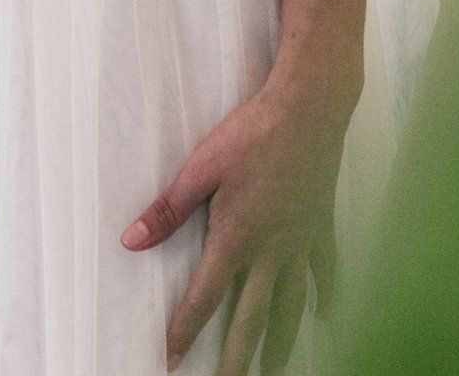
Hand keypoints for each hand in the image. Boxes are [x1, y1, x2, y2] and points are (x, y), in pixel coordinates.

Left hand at [120, 79, 348, 373]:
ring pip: (290, 305)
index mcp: (235, 237)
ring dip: (280, 340)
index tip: (172, 359)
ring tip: (274, 367)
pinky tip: (326, 314)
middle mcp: (270, 251)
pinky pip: (326, 271)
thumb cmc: (251, 133)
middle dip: (236, 357)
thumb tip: (131, 241)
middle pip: (251, 317)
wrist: (308, 110)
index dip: (185, 331)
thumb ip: (168, 209)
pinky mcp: (322, 226)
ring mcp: (300, 242)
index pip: (205, 298)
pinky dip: (327, 295)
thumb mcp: (201, 167)